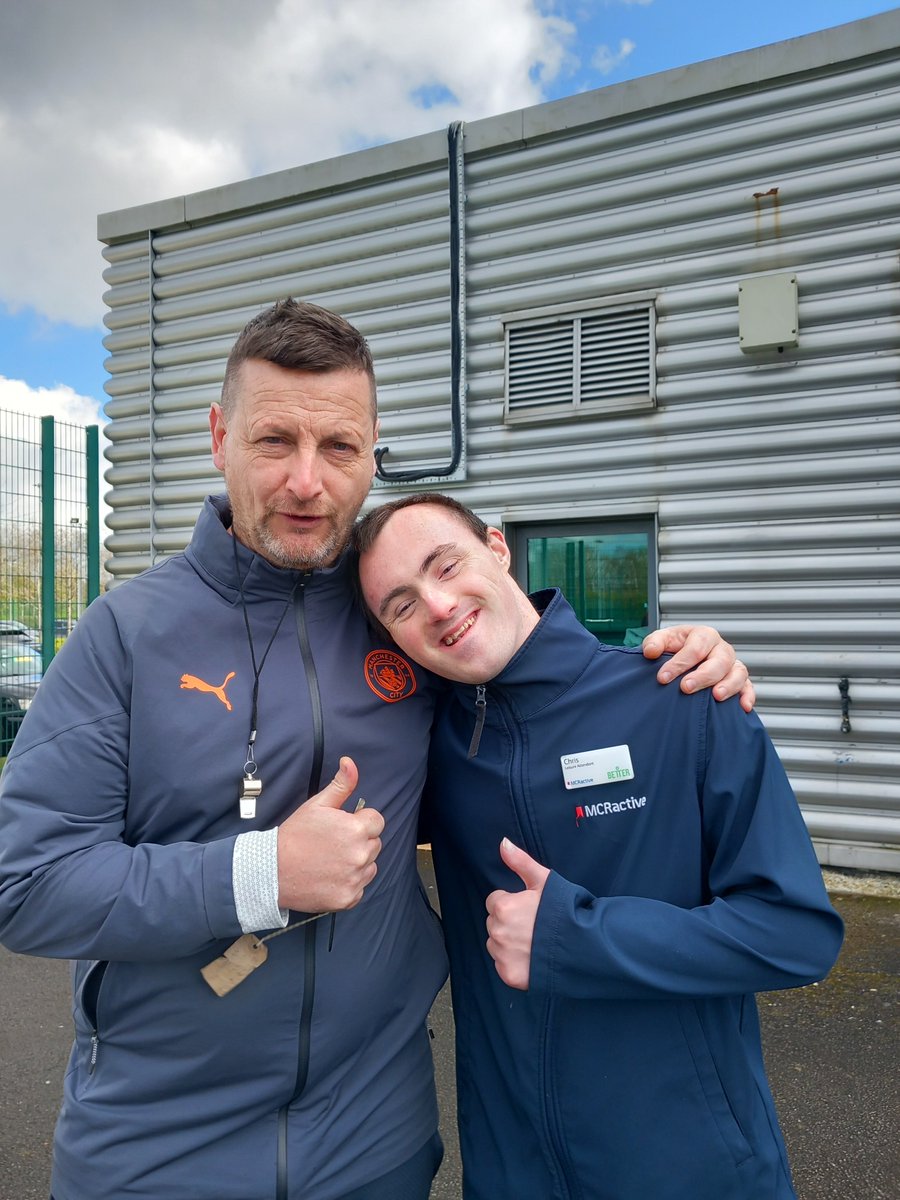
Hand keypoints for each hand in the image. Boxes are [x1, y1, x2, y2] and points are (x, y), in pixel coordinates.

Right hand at [276, 756, 383, 912]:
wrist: (271, 871)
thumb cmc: (295, 835)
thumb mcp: (317, 805)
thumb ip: (341, 785)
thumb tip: (350, 762)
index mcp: (356, 829)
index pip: (377, 821)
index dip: (360, 820)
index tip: (343, 826)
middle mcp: (360, 855)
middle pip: (375, 843)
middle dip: (360, 841)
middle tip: (334, 843)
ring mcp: (355, 879)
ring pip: (370, 866)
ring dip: (358, 863)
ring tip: (331, 860)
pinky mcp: (348, 898)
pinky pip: (360, 887)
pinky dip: (349, 883)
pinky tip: (330, 876)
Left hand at [485, 838, 549, 990]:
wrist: (582, 945)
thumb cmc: (563, 910)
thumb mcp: (543, 880)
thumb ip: (519, 861)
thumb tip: (502, 842)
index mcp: (503, 907)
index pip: (494, 902)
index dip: (512, 903)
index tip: (529, 909)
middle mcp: (498, 931)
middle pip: (494, 923)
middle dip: (509, 923)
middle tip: (533, 926)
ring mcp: (503, 955)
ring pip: (497, 945)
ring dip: (509, 943)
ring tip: (535, 942)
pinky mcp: (509, 975)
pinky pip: (503, 965)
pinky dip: (514, 963)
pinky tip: (533, 957)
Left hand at [642, 625, 754, 712]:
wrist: (684, 658)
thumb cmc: (674, 648)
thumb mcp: (662, 641)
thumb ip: (654, 643)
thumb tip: (650, 652)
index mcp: (703, 635)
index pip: (695, 648)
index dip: (679, 663)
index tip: (663, 678)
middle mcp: (721, 649)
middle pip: (719, 660)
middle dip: (702, 675)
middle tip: (685, 687)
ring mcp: (732, 664)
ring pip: (738, 672)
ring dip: (729, 685)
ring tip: (716, 696)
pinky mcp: (740, 680)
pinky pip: (748, 686)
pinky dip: (748, 695)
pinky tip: (743, 707)